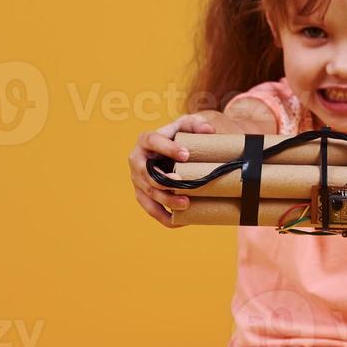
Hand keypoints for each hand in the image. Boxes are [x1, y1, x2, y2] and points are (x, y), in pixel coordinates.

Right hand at [129, 113, 215, 227]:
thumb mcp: (186, 125)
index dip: (168, 148)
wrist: (169, 152)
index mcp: (145, 140)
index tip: (186, 155)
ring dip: (166, 201)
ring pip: (149, 194)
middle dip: (165, 181)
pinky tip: (180, 222)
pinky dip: (164, 218)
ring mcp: (137, 180)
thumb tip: (209, 131)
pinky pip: (151, 210)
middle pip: (147, 173)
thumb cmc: (177, 137)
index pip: (152, 141)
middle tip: (183, 182)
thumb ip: (197, 124)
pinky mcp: (142, 195)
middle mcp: (137, 160)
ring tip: (186, 203)